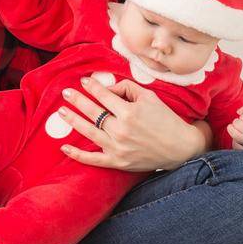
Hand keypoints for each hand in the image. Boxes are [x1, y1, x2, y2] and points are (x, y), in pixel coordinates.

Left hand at [55, 77, 201, 172]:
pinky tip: (64, 147)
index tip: (82, 81)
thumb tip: (107, 89)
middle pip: (92, 112)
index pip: (103, 95)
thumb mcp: (150, 97)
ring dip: (73, 120)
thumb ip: (127, 89)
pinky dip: (77, 154)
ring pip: (88, 132)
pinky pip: (93, 159)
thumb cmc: (166, 119)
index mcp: (129, 112)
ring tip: (61, 111)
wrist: (181, 148)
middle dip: (77, 100)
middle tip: (65, 93)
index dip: (91, 87)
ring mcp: (118, 148)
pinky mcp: (118, 162)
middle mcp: (121, 129)